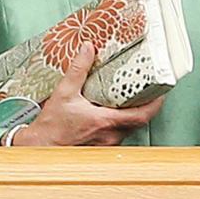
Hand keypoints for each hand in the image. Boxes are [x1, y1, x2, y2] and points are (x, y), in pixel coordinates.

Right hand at [14, 41, 164, 145]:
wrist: (37, 149)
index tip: (163, 91)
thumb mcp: (63, 93)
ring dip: (134, 113)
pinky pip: (119, 133)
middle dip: (148, 105)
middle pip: (140, 121)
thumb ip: (78, 70)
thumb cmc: (50, 127)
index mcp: (105, 122)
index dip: (156, 103)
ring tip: (136, 96)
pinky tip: (117, 111)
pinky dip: (122, 121)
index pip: (142, 115)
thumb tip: (88, 48)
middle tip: (152, 89)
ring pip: (130, 128)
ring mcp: (107, 144)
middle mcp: (110, 135)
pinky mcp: (101, 148)